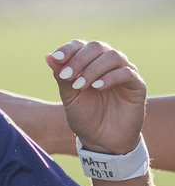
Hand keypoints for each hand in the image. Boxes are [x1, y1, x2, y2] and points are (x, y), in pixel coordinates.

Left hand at [48, 39, 145, 154]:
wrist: (101, 140)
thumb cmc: (84, 116)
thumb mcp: (69, 96)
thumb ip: (61, 76)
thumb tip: (49, 56)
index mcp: (89, 63)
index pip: (80, 45)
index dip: (69, 49)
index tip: (58, 58)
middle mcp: (107, 63)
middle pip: (97, 46)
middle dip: (79, 59)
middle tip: (68, 76)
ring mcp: (124, 72)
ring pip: (113, 56)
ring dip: (93, 68)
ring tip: (81, 85)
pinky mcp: (137, 85)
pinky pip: (127, 72)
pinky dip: (110, 77)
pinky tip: (97, 87)